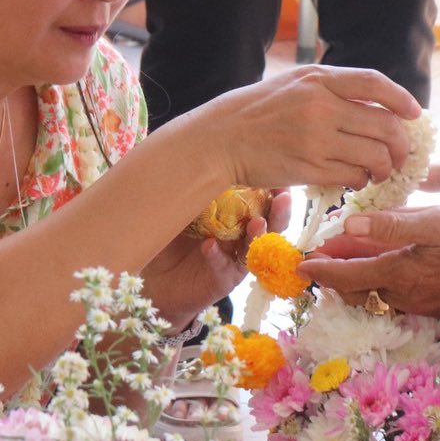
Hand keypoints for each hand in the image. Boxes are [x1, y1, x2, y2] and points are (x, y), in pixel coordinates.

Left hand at [144, 189, 291, 326]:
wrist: (155, 276)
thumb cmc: (174, 233)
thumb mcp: (187, 206)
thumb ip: (202, 190)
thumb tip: (209, 160)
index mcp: (239, 216)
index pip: (263, 201)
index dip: (275, 190)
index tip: (280, 176)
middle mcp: (242, 238)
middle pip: (269, 225)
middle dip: (279, 212)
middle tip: (284, 198)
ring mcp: (234, 260)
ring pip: (253, 248)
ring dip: (257, 234)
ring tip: (258, 222)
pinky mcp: (221, 280)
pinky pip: (221, 266)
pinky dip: (216, 255)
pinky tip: (209, 245)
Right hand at [178, 64, 419, 191]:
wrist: (220, 138)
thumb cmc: (257, 110)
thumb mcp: (294, 83)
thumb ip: (332, 88)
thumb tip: (375, 104)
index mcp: (318, 79)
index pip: (375, 84)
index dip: (402, 99)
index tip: (414, 113)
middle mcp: (321, 106)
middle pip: (385, 125)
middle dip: (401, 144)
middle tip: (400, 154)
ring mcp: (316, 139)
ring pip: (374, 156)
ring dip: (385, 167)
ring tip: (380, 171)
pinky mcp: (309, 168)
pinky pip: (352, 176)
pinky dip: (361, 180)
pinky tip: (356, 178)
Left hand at [298, 205, 439, 316]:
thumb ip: (394, 225)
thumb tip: (348, 226)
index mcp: (402, 273)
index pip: (349, 274)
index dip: (322, 268)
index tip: (300, 264)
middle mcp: (408, 295)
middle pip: (358, 289)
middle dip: (336, 274)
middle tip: (319, 258)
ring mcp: (424, 304)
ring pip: (377, 294)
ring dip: (357, 279)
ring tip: (346, 260)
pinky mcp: (439, 305)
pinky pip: (398, 297)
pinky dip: (381, 283)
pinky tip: (386, 267)